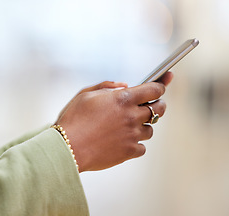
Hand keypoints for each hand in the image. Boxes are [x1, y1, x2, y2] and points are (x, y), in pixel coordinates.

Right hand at [55, 72, 172, 171]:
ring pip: (151, 129)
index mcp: (123, 99)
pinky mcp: (129, 151)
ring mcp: (132, 135)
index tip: (165, 82)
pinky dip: (136, 143)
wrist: (67, 147)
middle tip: (150, 105)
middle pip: (159, 109)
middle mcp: (132, 116)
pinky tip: (123, 140)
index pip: (154, 89)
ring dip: (143, 125)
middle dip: (157, 104)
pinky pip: (142, 146)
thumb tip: (124, 86)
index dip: (161, 85)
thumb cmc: (73, 119)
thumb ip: (107, 86)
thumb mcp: (85, 94)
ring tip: (128, 126)